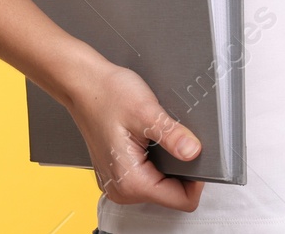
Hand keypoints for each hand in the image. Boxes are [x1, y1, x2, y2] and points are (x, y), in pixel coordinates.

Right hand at [65, 60, 205, 210]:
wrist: (84, 85)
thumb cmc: (107, 95)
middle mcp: (122, 189)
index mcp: (130, 181)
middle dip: (183, 170)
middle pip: (172, 194)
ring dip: (170, 164)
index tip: (199, 154)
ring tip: (162, 137)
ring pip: (162, 185)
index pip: (181, 200)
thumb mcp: (146, 112)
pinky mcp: (119, 173)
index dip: (197, 179)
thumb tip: (194, 152)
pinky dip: (158, 161)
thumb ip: (172, 136)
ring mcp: (119, 183)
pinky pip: (150, 176)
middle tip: (179, 139)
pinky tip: (152, 140)